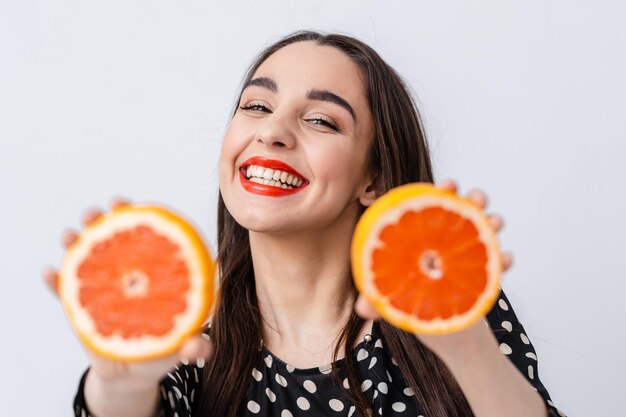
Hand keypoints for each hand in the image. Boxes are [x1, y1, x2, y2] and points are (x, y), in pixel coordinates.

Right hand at [43, 197, 212, 388]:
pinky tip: (49, 272)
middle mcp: (125, 274)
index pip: (145, 237)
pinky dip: (55, 282)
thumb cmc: (164, 346)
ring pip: (85, 259)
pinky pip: (66, 293)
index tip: (125, 203)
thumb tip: (200, 347)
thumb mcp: (184, 345)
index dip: (135, 216)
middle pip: (111, 240)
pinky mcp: (82, 310)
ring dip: (75, 243)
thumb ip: (197, 346)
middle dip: (100, 220)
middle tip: (94, 214)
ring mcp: (102, 290)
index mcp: (153, 272)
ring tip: (70, 236)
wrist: (135, 373)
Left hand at [355, 180, 511, 355]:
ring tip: (495, 223)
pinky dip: (505, 260)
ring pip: (486, 230)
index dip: (442, 191)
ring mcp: (468, 252)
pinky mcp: (485, 272)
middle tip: (476, 199)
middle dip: (474, 199)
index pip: (433, 206)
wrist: (436, 323)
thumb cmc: (410, 298)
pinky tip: (507, 259)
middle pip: (464, 211)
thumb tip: (362, 308)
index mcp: (424, 235)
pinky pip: (499, 263)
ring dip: (493, 222)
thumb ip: (377, 298)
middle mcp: (448, 239)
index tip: (449, 185)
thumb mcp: (391, 296)